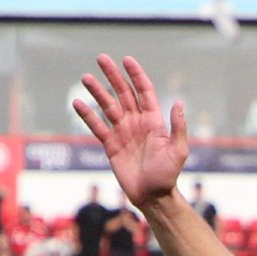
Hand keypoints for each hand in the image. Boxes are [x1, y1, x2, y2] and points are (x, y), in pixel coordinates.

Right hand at [76, 56, 188, 209]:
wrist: (152, 196)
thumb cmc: (168, 175)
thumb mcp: (178, 151)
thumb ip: (178, 127)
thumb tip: (179, 102)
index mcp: (154, 121)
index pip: (144, 92)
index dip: (136, 75)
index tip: (127, 60)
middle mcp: (137, 123)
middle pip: (123, 93)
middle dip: (113, 76)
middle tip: (101, 58)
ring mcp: (122, 133)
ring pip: (108, 106)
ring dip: (97, 91)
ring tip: (86, 77)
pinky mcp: (110, 145)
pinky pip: (97, 126)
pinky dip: (87, 115)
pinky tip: (77, 103)